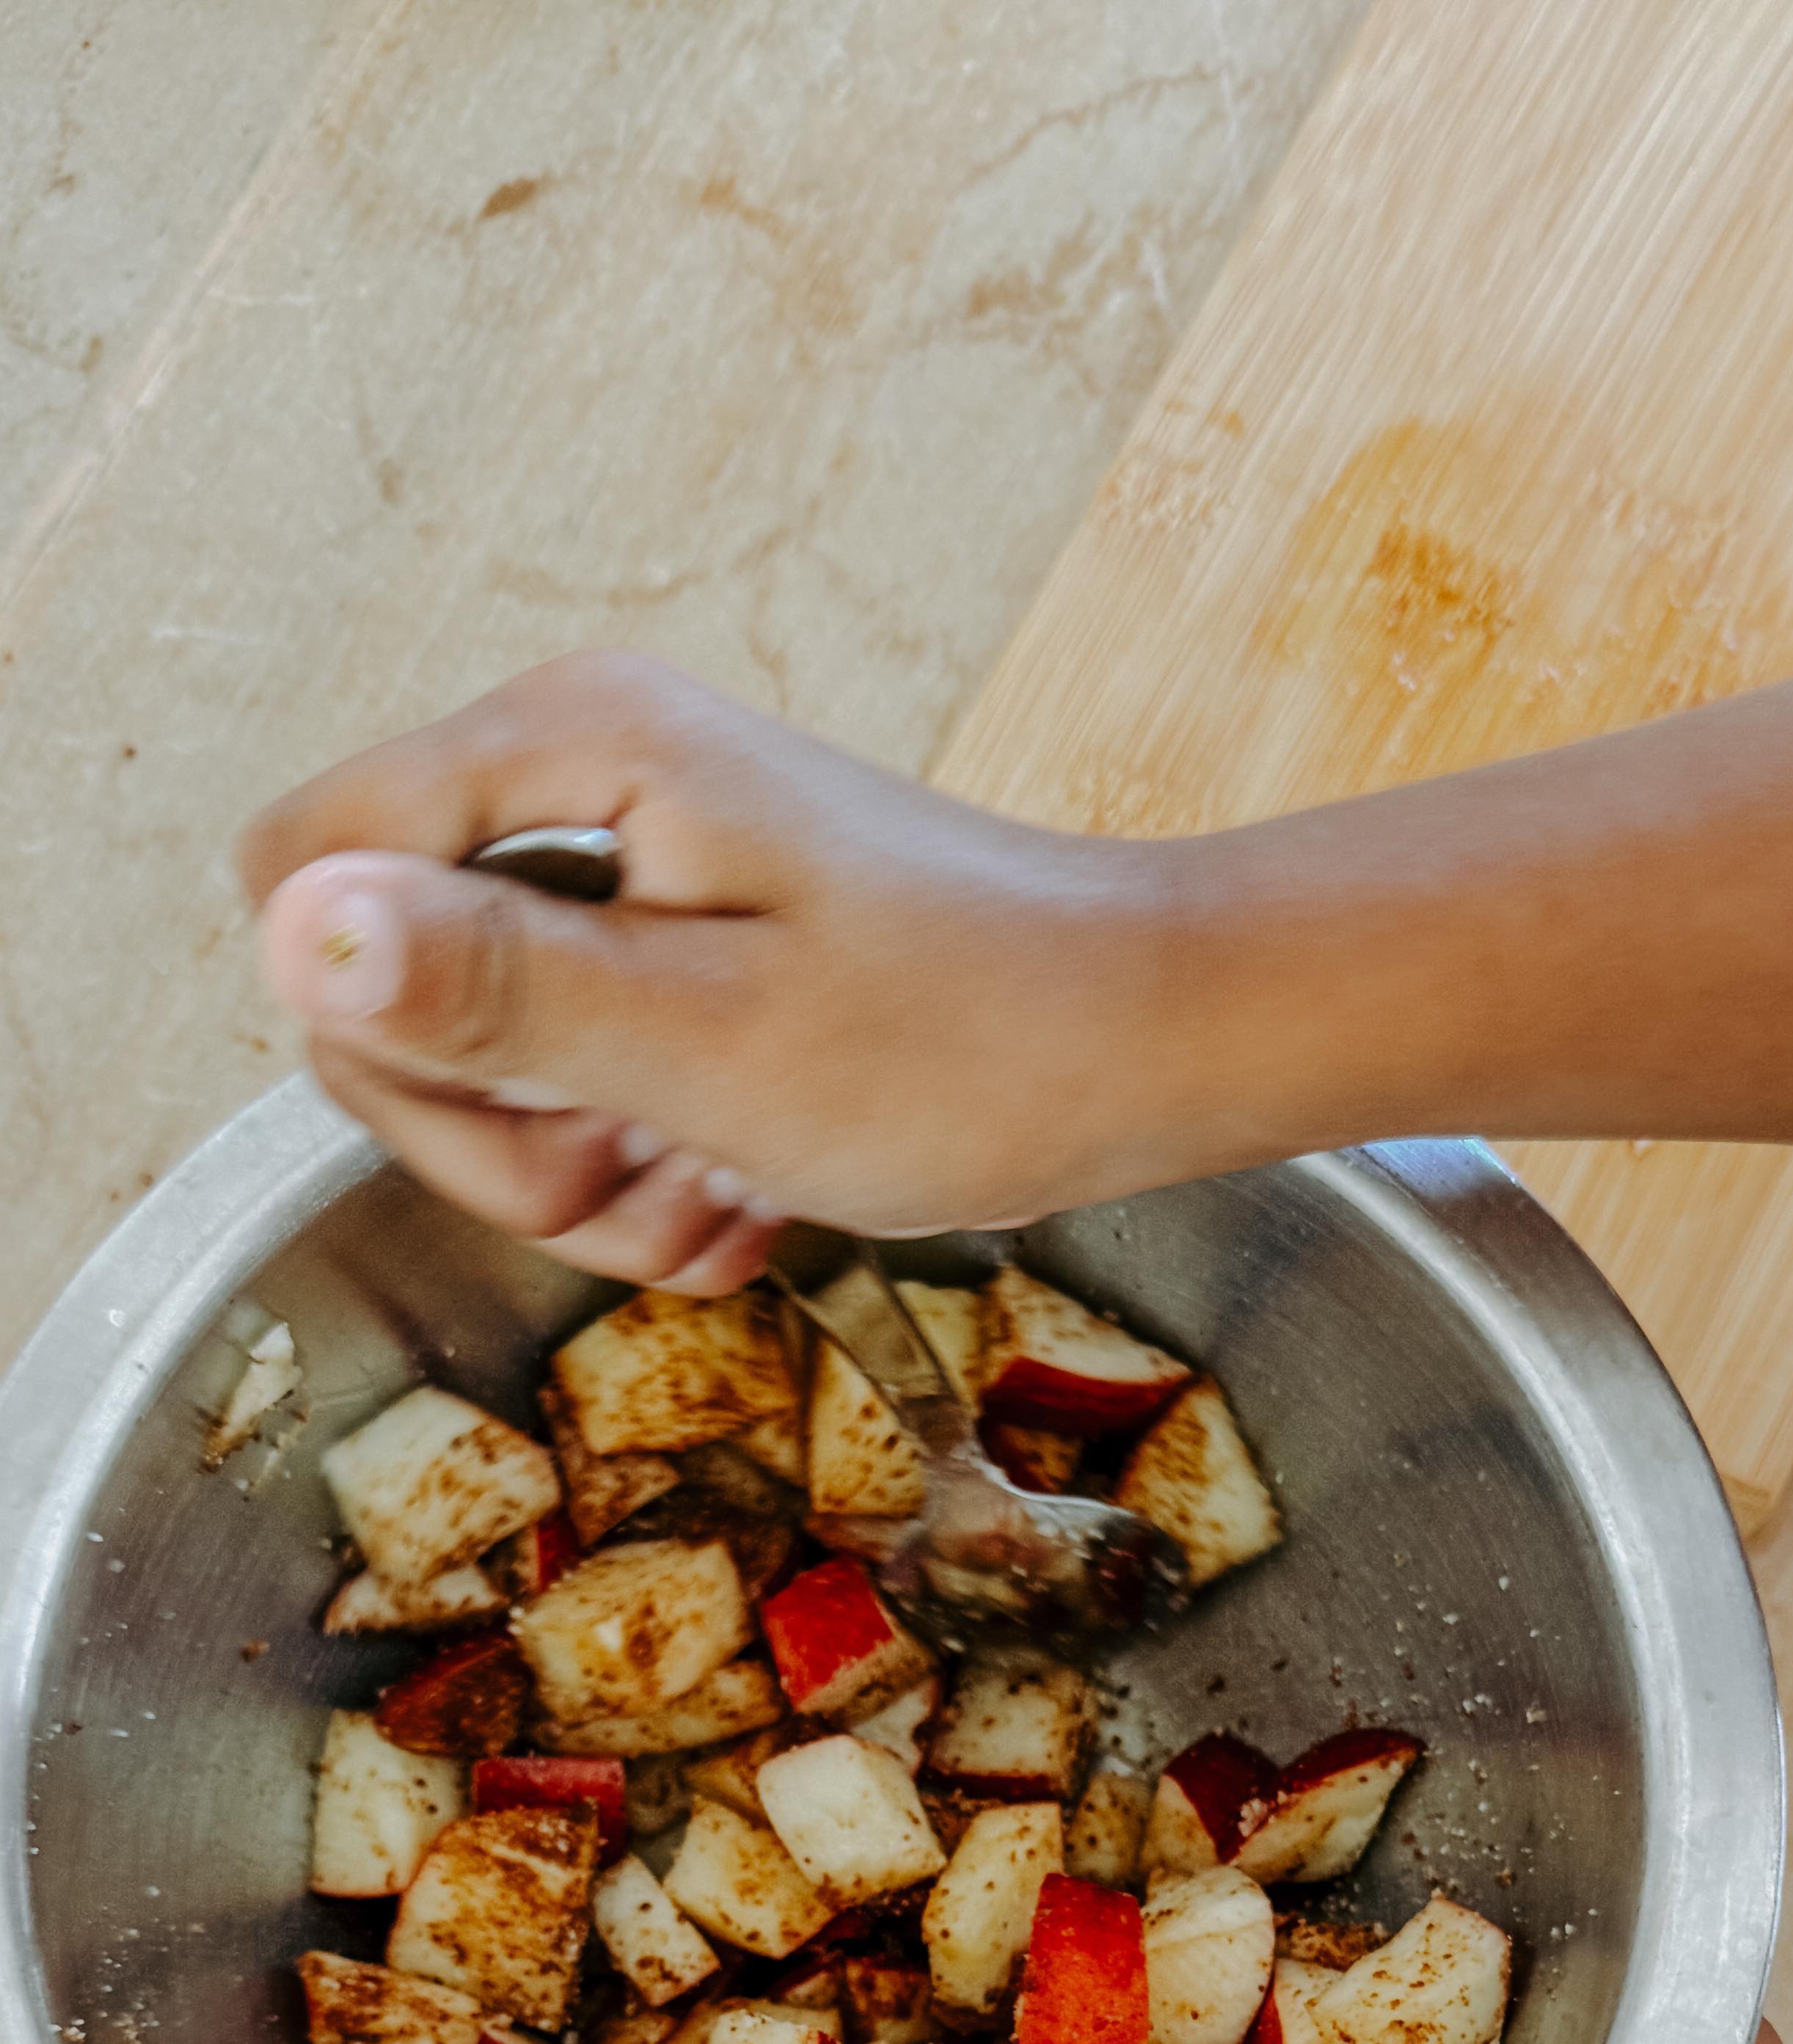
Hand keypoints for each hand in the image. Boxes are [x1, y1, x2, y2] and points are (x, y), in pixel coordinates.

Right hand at [236, 652, 1173, 1286]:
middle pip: (382, 987)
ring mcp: (625, 863)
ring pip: (481, 1060)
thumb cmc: (970, 1038)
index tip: (528, 1117)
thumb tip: (295, 933)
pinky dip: (640, 1167)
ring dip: (574, 1175)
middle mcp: (575, 775)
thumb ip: (492, 988)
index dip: (378, 1038)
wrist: (1146, 1042)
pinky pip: (578, 1078)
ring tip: (710, 1194)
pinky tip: (735, 1196)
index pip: (303, 878)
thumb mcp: (706, 1040)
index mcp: (564, 748)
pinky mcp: (672, 945)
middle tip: (633, 1178)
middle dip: (488, 1134)